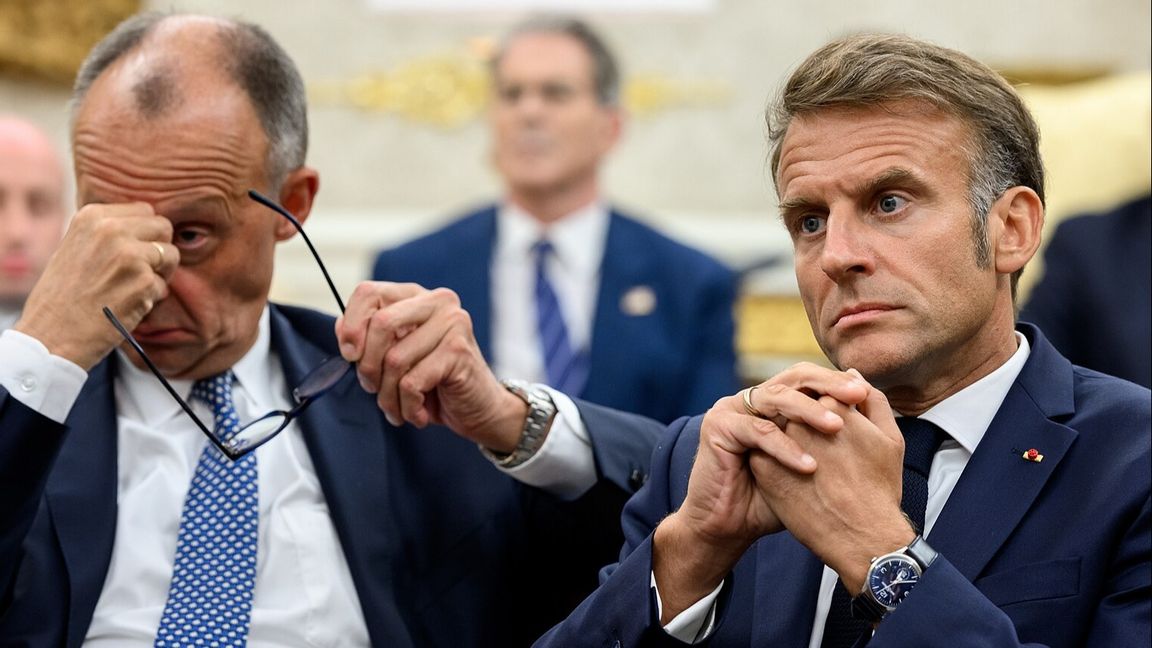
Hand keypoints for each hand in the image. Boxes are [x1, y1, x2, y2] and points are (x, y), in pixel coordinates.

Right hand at [14, 203, 176, 369]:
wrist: (51, 334)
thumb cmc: (63, 295)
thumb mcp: (76, 247)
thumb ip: (108, 233)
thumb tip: (147, 224)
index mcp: (93, 216)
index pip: (144, 210)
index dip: (145, 233)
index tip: (133, 251)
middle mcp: (111, 229)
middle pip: (163, 227)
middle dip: (159, 249)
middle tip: (141, 270)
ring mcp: (129, 254)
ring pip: (171, 255)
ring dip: (159, 274)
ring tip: (131, 288)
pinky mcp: (143, 281)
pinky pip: (164, 286)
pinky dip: (151, 298)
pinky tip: (125, 305)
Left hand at [335, 281, 525, 450]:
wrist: (478, 409)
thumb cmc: (433, 382)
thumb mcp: (394, 356)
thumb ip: (369, 338)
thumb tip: (343, 330)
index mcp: (416, 296)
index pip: (369, 292)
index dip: (351, 326)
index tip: (350, 355)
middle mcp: (438, 301)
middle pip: (380, 323)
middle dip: (368, 366)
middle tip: (374, 388)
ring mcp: (453, 323)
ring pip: (395, 360)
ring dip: (388, 396)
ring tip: (397, 408)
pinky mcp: (459, 351)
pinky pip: (412, 382)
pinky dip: (407, 406)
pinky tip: (417, 413)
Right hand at [652, 363, 868, 620]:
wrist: (729, 526)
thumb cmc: (774, 498)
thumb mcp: (812, 463)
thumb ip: (835, 433)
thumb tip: (868, 398)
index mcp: (773, 402)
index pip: (808, 379)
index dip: (836, 383)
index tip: (866, 395)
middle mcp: (753, 399)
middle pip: (792, 378)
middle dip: (827, 385)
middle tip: (855, 396)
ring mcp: (732, 408)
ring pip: (776, 398)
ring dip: (808, 411)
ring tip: (837, 428)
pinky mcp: (718, 426)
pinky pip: (757, 430)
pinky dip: (784, 447)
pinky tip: (809, 465)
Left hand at [748, 382, 913, 592]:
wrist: (860, 538)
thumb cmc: (879, 489)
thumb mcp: (890, 439)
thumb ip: (873, 401)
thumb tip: (852, 374)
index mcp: (833, 408)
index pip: (820, 397)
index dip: (827, 417)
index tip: (834, 437)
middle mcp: (801, 421)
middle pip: (795, 411)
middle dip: (804, 426)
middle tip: (821, 456)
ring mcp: (778, 445)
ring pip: (776, 429)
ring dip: (786, 441)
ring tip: (807, 467)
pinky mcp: (762, 468)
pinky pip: (762, 453)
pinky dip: (773, 461)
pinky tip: (790, 479)